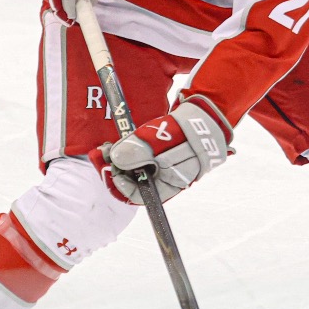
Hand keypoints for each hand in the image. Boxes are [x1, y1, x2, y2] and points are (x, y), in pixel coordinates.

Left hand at [91, 98, 231, 204]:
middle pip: (132, 181)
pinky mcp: (159, 153)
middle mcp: (164, 180)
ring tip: (107, 146)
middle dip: (115, 168)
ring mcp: (162, 166)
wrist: (206, 113)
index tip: (110, 168)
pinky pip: (138, 157)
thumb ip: (139, 152)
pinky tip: (119, 141)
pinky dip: (128, 150)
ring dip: (119, 158)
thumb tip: (115, 160)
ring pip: (133, 168)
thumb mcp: (162, 141)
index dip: (120, 184)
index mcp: (169, 184)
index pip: (138, 195)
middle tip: (102, 152)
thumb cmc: (188, 131)